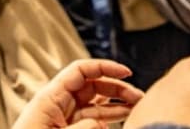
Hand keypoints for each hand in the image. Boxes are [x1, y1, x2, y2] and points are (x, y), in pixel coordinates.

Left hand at [12, 59, 144, 128]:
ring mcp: (64, 118)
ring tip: (137, 108)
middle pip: (93, 86)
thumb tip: (102, 123)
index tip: (126, 72)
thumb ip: (83, 128)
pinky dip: (108, 118)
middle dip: (117, 88)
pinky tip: (122, 119)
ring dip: (117, 104)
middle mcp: (58, 103)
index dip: (104, 67)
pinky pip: (92, 119)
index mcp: (50, 97)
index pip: (81, 70)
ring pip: (96, 104)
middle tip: (139, 97)